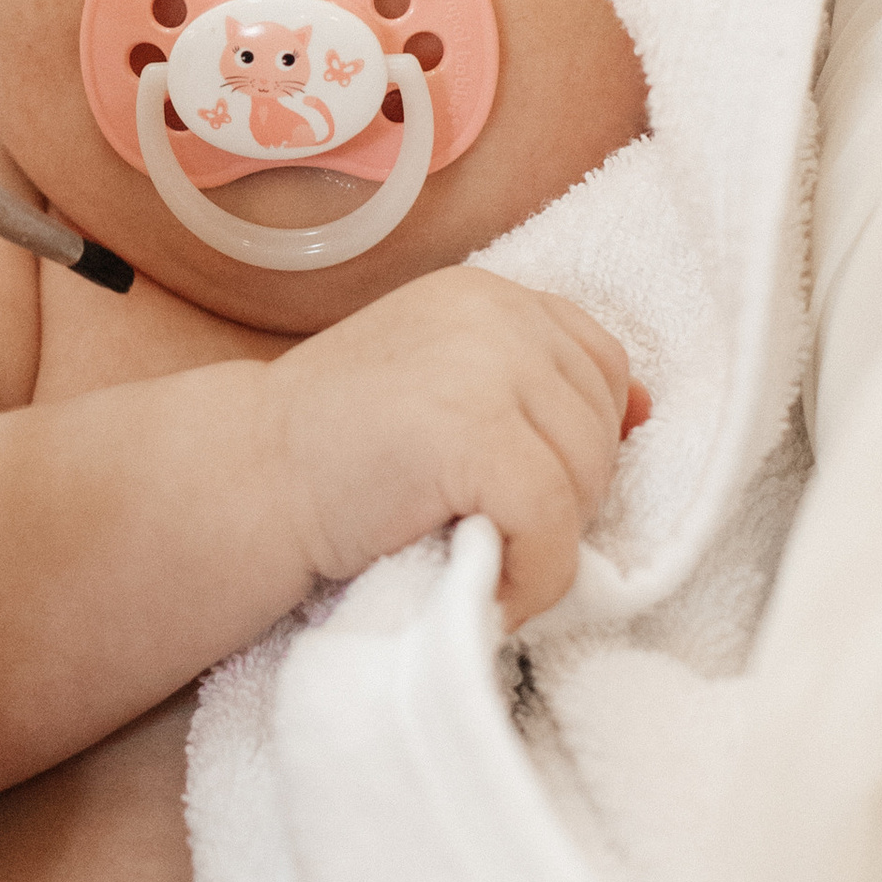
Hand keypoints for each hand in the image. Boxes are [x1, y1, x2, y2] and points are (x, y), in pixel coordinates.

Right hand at [263, 270, 630, 627]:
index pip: (597, 361)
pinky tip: (484, 586)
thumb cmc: (331, 452)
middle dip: (562, 498)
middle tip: (487, 533)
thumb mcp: (433, 383)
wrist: (241, 481)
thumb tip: (641, 413)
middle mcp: (493, 312)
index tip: (521, 487)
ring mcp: (484, 366)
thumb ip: (522, 384)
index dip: (576, 439)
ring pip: (586, 479)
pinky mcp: (474, 433)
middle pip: (599, 425)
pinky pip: (552, 525)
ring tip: (481, 560)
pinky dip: (532, 576)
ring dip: (546, 544)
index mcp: (485, 295)